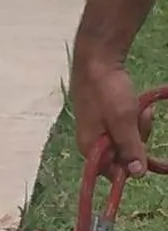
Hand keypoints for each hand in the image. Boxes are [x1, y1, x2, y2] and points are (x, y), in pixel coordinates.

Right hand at [70, 48, 152, 174]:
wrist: (96, 56)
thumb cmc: (106, 90)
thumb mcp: (123, 121)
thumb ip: (130, 148)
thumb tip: (138, 174)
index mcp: (90, 149)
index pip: (112, 172)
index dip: (129, 164)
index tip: (141, 150)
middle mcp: (92, 143)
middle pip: (120, 155)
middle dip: (136, 140)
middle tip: (141, 119)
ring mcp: (98, 128)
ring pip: (125, 138)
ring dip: (138, 126)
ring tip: (140, 108)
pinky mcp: (104, 115)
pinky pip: (123, 125)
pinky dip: (133, 117)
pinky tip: (136, 103)